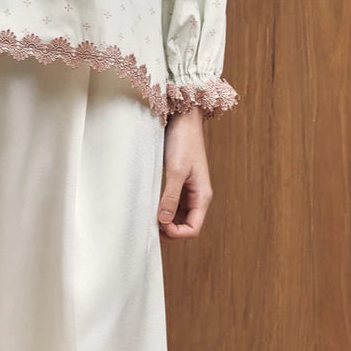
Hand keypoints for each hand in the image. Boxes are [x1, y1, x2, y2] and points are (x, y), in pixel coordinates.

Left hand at [157, 107, 211, 238]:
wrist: (183, 117)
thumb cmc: (183, 140)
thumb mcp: (176, 169)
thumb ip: (171, 196)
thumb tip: (164, 221)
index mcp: (202, 195)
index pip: (193, 228)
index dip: (177, 233)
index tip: (159, 226)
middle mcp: (197, 195)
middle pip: (186, 224)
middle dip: (170, 230)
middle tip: (149, 227)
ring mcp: (188, 188)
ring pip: (179, 214)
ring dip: (166, 220)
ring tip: (147, 219)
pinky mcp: (180, 180)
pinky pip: (173, 202)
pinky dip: (164, 208)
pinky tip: (151, 205)